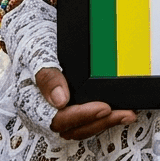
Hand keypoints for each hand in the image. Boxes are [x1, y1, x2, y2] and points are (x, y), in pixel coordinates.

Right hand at [0, 0, 135, 138]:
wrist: (36, 32)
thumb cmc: (34, 42)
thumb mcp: (38, 53)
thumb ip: (47, 76)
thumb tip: (60, 100)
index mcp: (31, 103)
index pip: (58, 120)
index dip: (82, 116)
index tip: (104, 107)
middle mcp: (44, 111)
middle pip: (73, 128)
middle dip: (100, 122)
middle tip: (123, 113)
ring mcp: (57, 111)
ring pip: (82, 127)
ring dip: (105, 123)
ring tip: (128, 114)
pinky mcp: (70, 106)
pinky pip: (86, 119)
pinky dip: (103, 117)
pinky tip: (119, 110)